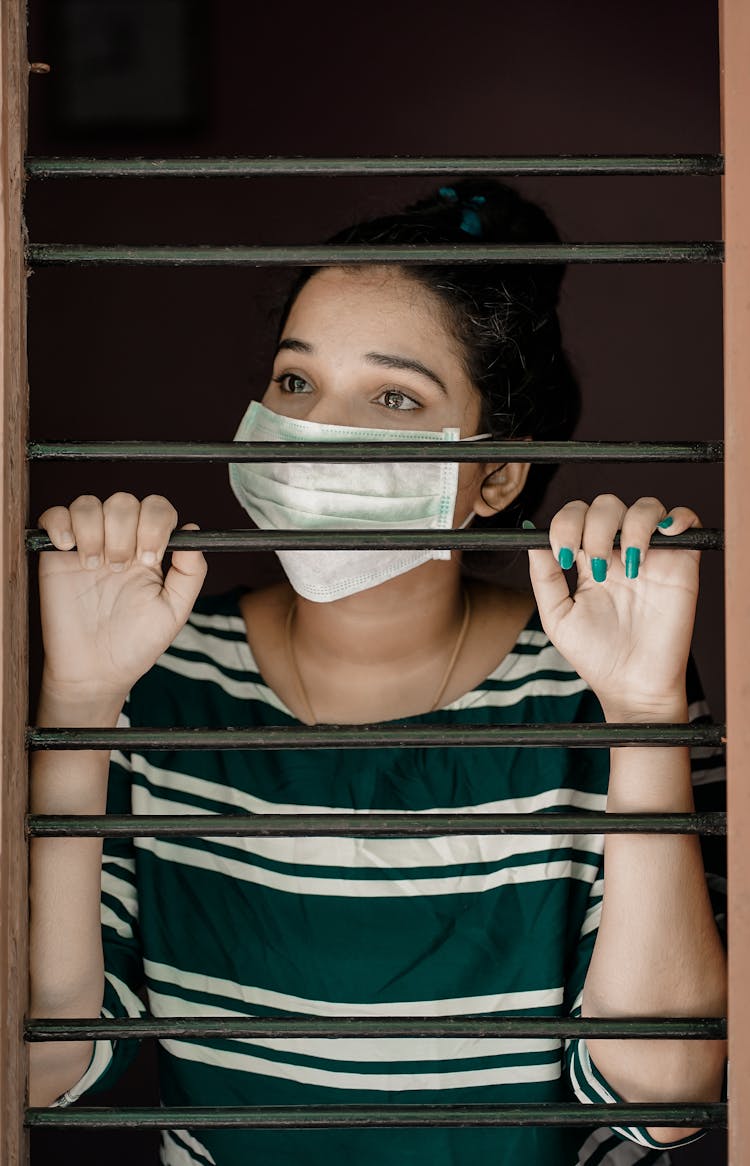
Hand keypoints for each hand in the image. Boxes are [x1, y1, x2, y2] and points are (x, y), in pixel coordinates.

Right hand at [37, 493, 206, 701]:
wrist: (95, 670)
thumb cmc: (136, 643)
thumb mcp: (174, 611)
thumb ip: (191, 572)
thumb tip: (194, 530)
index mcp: (150, 549)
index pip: (157, 509)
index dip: (155, 523)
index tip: (149, 558)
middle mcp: (120, 541)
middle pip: (123, 502)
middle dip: (123, 531)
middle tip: (119, 568)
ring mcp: (87, 544)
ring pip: (89, 504)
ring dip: (93, 530)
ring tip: (94, 566)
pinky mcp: (56, 553)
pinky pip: (54, 515)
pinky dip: (61, 523)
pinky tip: (68, 549)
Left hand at [527, 495, 699, 719]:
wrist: (632, 685)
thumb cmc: (595, 655)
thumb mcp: (557, 617)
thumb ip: (544, 577)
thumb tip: (532, 538)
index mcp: (587, 559)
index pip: (576, 517)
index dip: (566, 524)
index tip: (562, 554)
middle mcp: (618, 551)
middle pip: (607, 505)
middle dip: (596, 528)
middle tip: (597, 569)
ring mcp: (651, 554)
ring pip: (645, 506)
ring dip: (633, 526)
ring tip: (630, 566)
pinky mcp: (682, 562)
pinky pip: (686, 520)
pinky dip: (678, 517)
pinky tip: (664, 538)